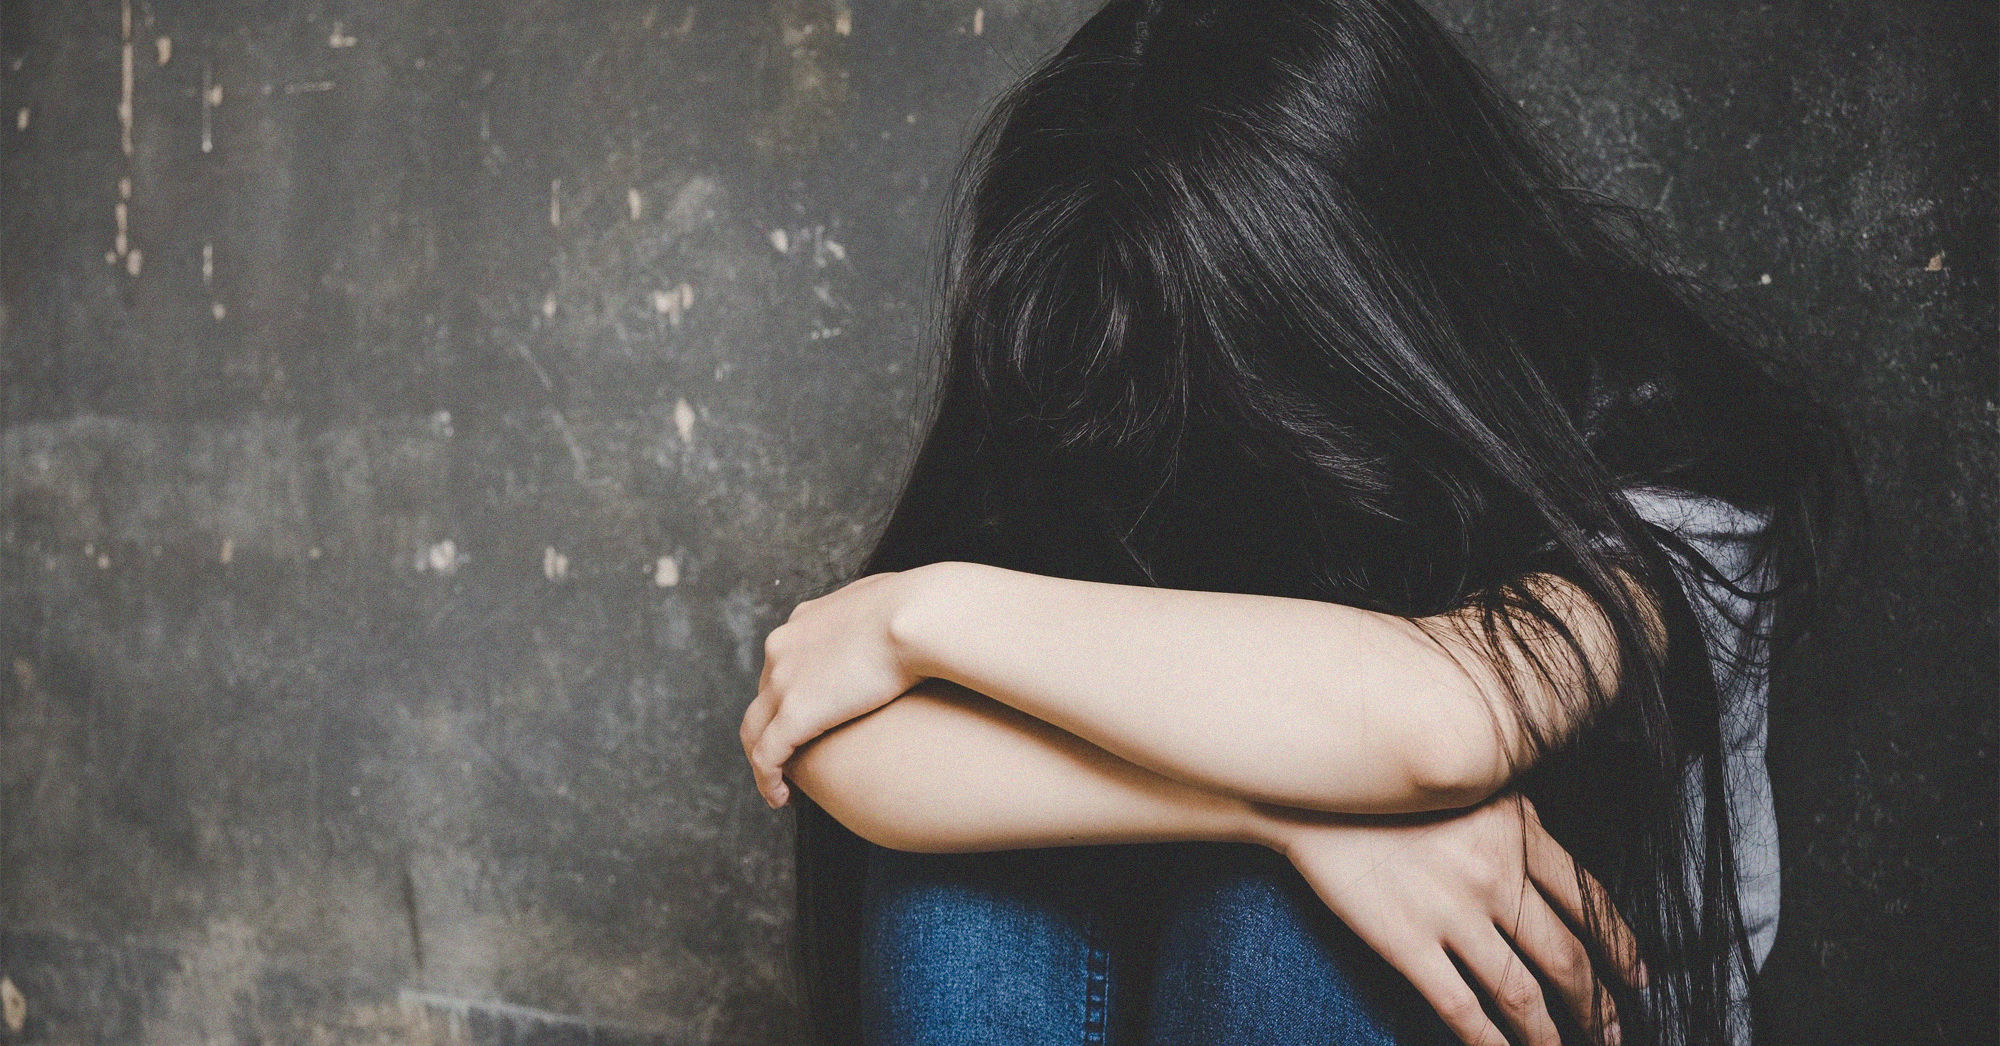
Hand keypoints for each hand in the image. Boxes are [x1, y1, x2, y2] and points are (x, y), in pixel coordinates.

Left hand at [738, 570, 927, 806]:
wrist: (919, 617)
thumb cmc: (921, 609)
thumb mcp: (888, 601)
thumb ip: (876, 616)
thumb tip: (898, 623)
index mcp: (804, 622)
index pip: (783, 663)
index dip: (791, 694)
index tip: (810, 718)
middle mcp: (782, 650)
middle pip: (764, 698)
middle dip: (773, 728)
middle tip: (794, 757)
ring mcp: (784, 682)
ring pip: (755, 731)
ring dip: (764, 761)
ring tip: (780, 787)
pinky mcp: (796, 714)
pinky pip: (767, 757)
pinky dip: (767, 780)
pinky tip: (782, 800)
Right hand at [1256, 793, 1642, 1045]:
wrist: (1311, 780)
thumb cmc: (1391, 778)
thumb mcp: (1472, 780)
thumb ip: (1517, 824)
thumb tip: (1555, 871)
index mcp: (1520, 831)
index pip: (1591, 901)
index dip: (1622, 948)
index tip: (1639, 977)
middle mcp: (1496, 876)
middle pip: (1567, 957)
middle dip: (1597, 1003)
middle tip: (1612, 1030)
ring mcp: (1452, 913)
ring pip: (1522, 992)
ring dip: (1551, 1034)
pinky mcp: (1406, 942)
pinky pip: (1460, 1007)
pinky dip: (1489, 1042)